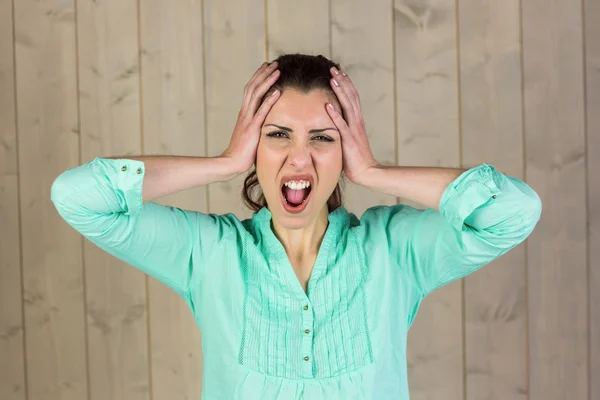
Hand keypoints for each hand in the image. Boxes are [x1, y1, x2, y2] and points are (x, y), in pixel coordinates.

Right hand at [221, 61, 280, 172]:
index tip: (267, 67)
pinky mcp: (252, 128)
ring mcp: (247, 119)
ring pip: (256, 94)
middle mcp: (244, 112)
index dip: (258, 77)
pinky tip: (277, 92)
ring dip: (267, 81)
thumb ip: (255, 124)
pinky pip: (261, 111)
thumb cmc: (242, 151)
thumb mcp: (250, 134)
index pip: (250, 89)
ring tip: (277, 71)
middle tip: (274, 62)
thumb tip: (265, 121)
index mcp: (244, 113)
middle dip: (263, 73)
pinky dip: (269, 100)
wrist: (231, 162)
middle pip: (253, 87)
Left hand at [325, 66, 378, 184]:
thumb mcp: (350, 138)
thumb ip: (344, 127)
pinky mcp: (349, 140)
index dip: (346, 83)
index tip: (338, 72)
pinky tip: (328, 105)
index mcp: (357, 120)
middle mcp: (357, 121)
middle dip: (342, 81)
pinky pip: (341, 125)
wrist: (367, 171)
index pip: (352, 97)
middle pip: (351, 96)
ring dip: (339, 91)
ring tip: (332, 78)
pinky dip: (335, 114)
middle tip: (334, 68)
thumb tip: (335, 120)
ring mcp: (354, 129)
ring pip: (347, 106)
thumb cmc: (356, 158)